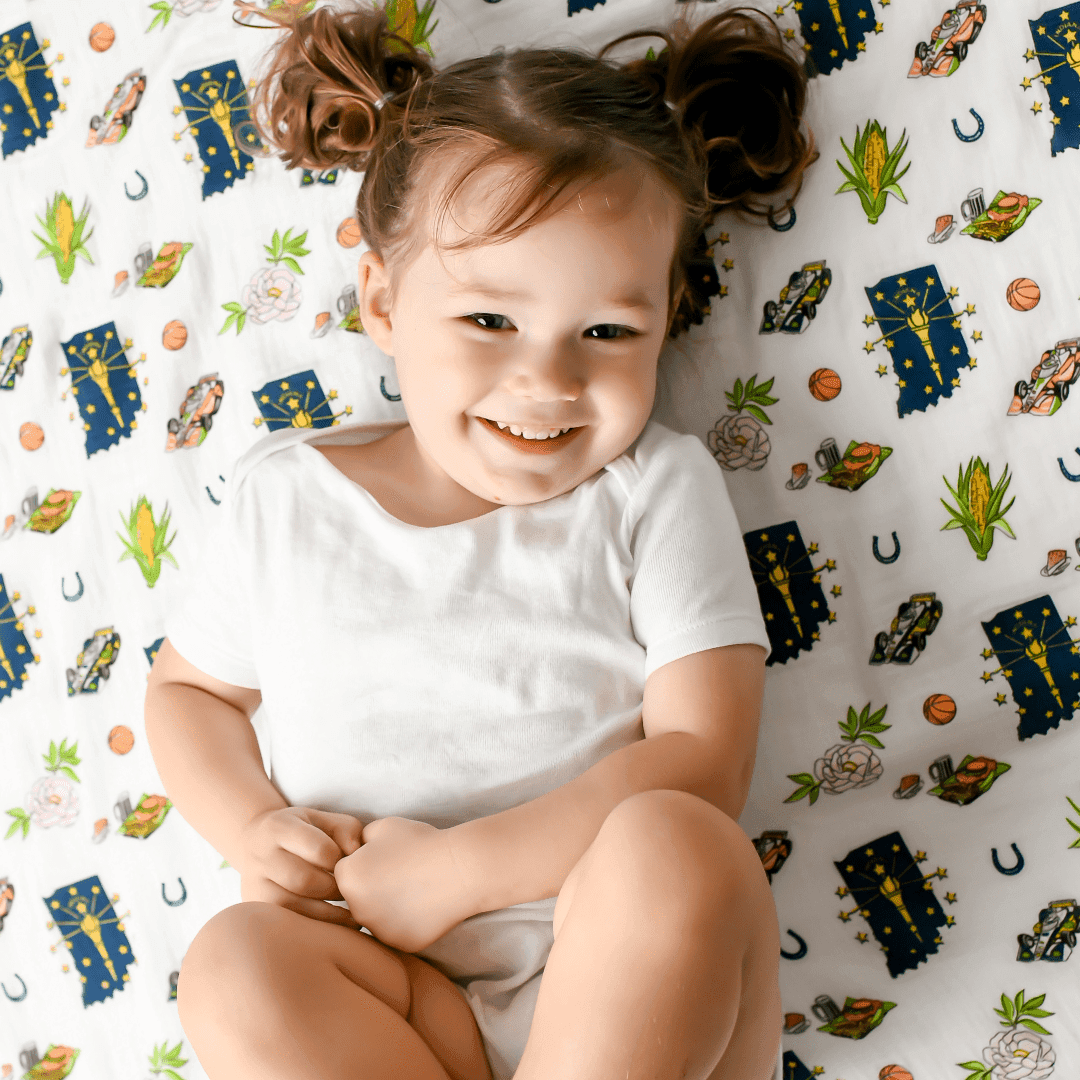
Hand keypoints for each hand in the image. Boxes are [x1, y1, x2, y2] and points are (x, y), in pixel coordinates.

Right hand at [235, 806, 364, 928]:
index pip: (318, 848)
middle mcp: (261, 855)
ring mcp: (253, 884)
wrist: (252, 843)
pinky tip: (331, 927)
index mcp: (280, 827)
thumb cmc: (301, 832)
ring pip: (291, 907)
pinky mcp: (254, 907)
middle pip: (303, 880)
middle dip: (334, 889)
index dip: (341, 860)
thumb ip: (345, 831)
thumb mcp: (323, 820)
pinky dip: (312, 927)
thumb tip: (354, 853)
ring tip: (348, 915)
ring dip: (326, 915)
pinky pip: (284, 923)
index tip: (349, 867)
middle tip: (351, 894)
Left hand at [335, 816, 474, 952]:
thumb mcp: (383, 827)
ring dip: (388, 906)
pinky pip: (396, 932)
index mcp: (348, 877)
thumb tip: (356, 850)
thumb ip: (359, 839)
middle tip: (402, 873)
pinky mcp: (399, 944)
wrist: (458, 870)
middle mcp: (356, 909)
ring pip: (376, 917)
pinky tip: (424, 905)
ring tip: (415, 889)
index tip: (389, 857)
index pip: (345, 871)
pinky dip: (406, 921)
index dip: (366, 860)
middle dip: (373, 887)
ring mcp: (378, 930)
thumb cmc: (421, 843)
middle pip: (358, 897)